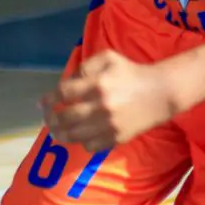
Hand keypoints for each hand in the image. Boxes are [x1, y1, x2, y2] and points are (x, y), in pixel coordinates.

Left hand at [41, 51, 185, 151]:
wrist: (161, 93)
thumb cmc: (132, 72)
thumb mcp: (108, 58)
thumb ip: (85, 67)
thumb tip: (67, 83)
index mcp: (97, 83)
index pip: (63, 94)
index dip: (49, 100)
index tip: (43, 104)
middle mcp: (101, 106)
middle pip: (65, 118)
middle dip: (51, 120)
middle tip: (47, 119)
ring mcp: (108, 125)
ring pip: (74, 136)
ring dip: (60, 135)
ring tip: (56, 133)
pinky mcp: (116, 138)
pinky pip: (90, 146)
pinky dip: (82, 142)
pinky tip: (80, 136)